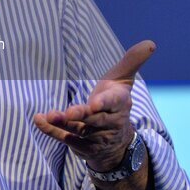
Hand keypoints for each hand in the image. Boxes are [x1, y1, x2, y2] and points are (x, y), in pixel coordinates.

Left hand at [34, 41, 154, 171]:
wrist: (118, 141)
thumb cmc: (115, 102)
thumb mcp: (123, 80)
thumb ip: (132, 61)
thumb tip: (151, 42)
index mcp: (120, 104)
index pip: (113, 103)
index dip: (104, 104)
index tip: (94, 104)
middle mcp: (110, 123)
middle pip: (95, 119)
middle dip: (82, 116)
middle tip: (68, 113)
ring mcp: (96, 137)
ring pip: (79, 130)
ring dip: (62, 124)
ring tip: (49, 115)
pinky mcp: (83, 147)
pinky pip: (66, 139)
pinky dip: (51, 131)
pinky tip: (39, 120)